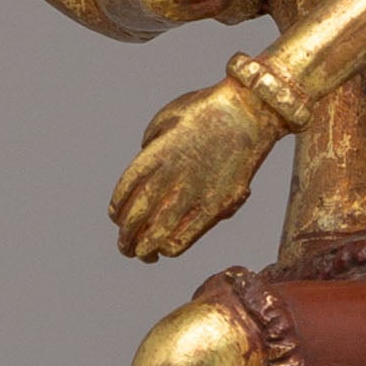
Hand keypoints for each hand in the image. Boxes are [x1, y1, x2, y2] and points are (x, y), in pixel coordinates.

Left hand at [108, 78, 280, 261]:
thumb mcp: (166, 118)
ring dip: (144, 249)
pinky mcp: (215, 206)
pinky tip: (166, 249)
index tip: (117, 219)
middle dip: (125, 239)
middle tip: (125, 247)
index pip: (123, 195)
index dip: (117, 213)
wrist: (248, 110)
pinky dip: (170, 248)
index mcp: (153, 156)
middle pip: (134, 220)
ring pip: (156, 235)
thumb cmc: (207, 110)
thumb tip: (147, 162)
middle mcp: (168, 178)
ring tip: (143, 255)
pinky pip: (184, 238)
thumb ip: (153, 146)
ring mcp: (192, 194)